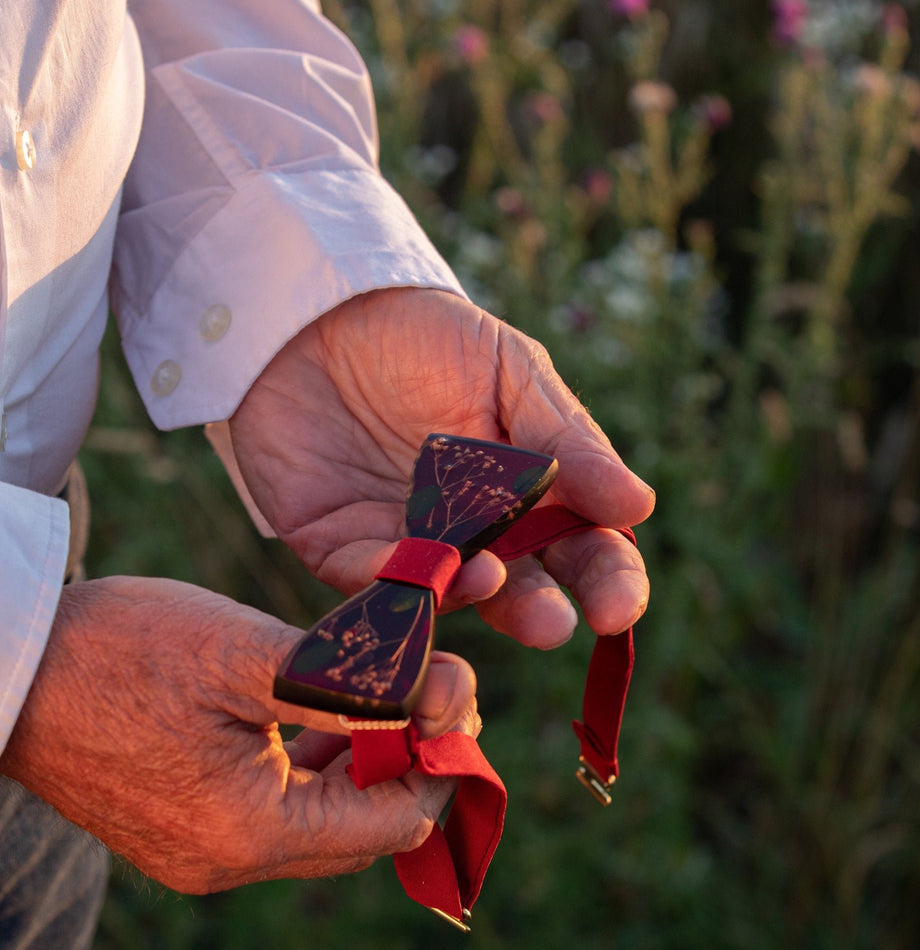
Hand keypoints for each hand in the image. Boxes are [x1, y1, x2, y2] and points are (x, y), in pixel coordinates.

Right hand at [0, 576, 476, 893]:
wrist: (10, 664)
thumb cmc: (121, 649)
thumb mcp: (247, 654)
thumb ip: (347, 687)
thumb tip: (429, 703)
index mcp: (250, 831)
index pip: (392, 823)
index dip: (437, 761)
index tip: (452, 698)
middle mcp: (227, 861)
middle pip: (360, 831)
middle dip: (406, 761)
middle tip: (426, 692)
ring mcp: (199, 851)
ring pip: (319, 821)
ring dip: (361, 764)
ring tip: (384, 697)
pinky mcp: (180, 828)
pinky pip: (274, 812)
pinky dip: (312, 769)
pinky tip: (325, 715)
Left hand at [229, 288, 653, 648]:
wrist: (321, 314)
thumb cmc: (428, 337)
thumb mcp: (508, 369)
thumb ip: (566, 439)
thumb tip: (638, 506)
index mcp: (532, 496)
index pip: (584, 551)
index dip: (608, 582)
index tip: (618, 606)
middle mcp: (475, 536)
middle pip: (518, 590)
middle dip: (537, 613)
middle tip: (553, 625)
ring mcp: (407, 547)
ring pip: (442, 595)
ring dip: (465, 597)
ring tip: (485, 580)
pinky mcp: (339, 547)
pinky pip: (364, 577)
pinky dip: (387, 579)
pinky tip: (410, 568)